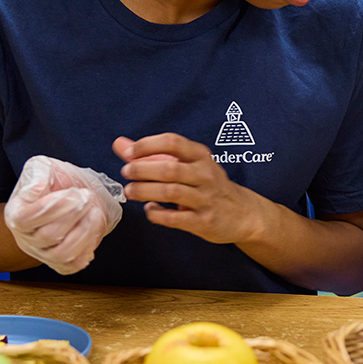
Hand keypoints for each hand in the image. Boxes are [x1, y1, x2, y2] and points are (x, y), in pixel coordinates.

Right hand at [3, 156, 123, 274]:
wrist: (73, 194)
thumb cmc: (55, 181)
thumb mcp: (42, 167)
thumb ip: (37, 175)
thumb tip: (35, 190)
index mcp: (16, 214)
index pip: (25, 219)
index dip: (53, 207)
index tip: (74, 191)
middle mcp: (27, 238)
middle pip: (48, 236)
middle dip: (73, 214)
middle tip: (87, 196)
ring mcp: (44, 254)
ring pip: (62, 254)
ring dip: (85, 231)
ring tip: (94, 211)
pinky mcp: (62, 263)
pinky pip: (74, 264)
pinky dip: (88, 247)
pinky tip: (93, 227)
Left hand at [114, 134, 266, 244]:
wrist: (243, 213)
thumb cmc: (208, 185)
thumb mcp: (187, 164)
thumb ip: (152, 154)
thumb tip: (119, 144)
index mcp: (201, 156)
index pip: (173, 142)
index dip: (148, 145)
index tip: (129, 153)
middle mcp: (205, 175)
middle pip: (170, 168)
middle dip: (142, 169)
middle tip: (126, 172)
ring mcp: (205, 199)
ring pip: (170, 192)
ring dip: (145, 191)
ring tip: (130, 191)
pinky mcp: (203, 221)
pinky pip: (174, 218)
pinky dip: (156, 214)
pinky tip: (149, 210)